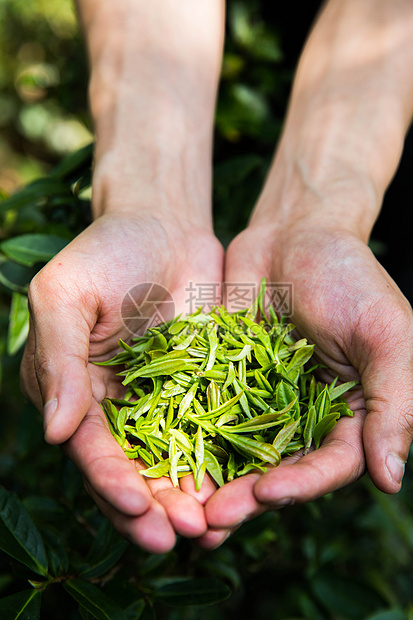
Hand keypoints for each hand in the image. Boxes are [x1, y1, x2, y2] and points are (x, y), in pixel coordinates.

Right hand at [21, 211, 223, 552]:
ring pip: (174, 462)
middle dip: (154, 507)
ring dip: (190, 497)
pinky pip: (212, 432)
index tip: (136, 507)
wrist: (163, 225)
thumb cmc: (106, 252)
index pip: (89, 448)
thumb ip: (58, 360)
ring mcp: (163, 400)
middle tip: (182, 536)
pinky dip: (224, 463)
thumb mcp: (67, 296)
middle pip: (133, 469)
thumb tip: (53, 433)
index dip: (110, 481)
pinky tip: (243, 490)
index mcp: (75, 392)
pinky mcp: (203, 388)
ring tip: (214, 528)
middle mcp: (117, 407)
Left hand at [201, 220, 412, 542]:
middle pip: (279, 470)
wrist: (294, 234)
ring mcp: (262, 401)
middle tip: (211, 519)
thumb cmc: (350, 276)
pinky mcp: (225, 382)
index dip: (301, 484)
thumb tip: (390, 479)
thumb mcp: (387, 333)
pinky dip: (187, 438)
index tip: (267, 492)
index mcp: (352, 414)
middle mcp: (305, 416)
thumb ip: (396, 402)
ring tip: (182, 506)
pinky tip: (161, 459)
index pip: (331, 465)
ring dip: (213, 481)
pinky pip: (205, 415)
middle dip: (247, 496)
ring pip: (238, 453)